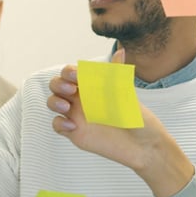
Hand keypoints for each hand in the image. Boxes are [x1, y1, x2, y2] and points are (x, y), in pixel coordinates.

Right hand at [46, 49, 193, 196]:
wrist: (142, 145)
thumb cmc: (135, 116)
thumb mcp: (125, 94)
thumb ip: (117, 74)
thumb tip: (120, 50)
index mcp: (91, 85)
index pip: (71, 73)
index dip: (68, 71)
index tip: (76, 76)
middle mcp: (81, 98)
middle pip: (57, 85)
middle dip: (58, 84)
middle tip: (71, 90)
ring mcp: (76, 114)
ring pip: (53, 103)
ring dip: (54, 102)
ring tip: (66, 107)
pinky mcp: (73, 132)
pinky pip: (57, 125)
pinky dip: (60, 124)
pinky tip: (73, 126)